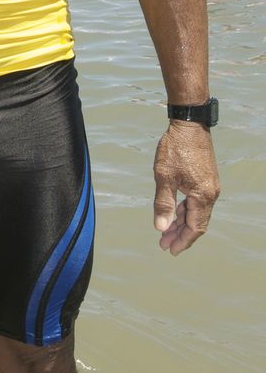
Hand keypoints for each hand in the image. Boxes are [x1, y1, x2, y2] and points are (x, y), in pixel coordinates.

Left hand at [153, 122, 219, 254]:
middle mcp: (210, 193)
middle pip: (197, 222)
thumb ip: (163, 203)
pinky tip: (174, 212)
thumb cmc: (175, 148)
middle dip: (180, 234)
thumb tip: (161, 228)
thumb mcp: (164, 176)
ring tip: (165, 231)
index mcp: (202, 195)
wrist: (189, 123)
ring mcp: (209, 185)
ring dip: (182, 222)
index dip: (182, 241)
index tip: (169, 249)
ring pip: (197, 212)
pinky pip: (197, 201)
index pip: (195, 228)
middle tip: (163, 243)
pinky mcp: (206, 178)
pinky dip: (185, 209)